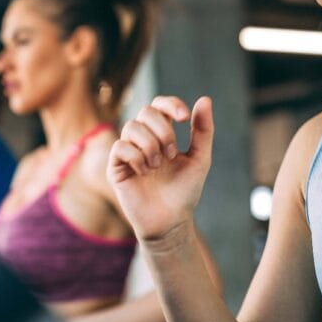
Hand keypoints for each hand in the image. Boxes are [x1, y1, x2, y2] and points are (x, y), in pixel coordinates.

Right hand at [108, 95, 213, 241]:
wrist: (171, 221)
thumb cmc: (184, 192)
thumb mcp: (200, 159)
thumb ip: (203, 131)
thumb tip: (205, 99)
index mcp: (162, 134)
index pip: (160, 105)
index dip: (170, 104)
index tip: (184, 118)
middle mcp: (143, 139)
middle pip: (146, 111)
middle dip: (163, 130)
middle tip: (171, 154)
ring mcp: (128, 152)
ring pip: (132, 127)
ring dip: (150, 145)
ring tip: (158, 166)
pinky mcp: (115, 167)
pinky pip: (120, 147)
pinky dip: (136, 156)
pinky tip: (145, 172)